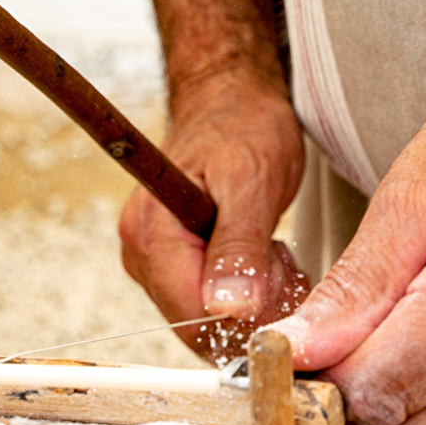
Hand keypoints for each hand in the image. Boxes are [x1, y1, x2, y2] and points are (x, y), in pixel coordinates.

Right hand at [119, 73, 310, 360]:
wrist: (231, 100)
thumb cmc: (243, 127)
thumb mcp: (252, 182)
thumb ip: (239, 247)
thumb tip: (229, 309)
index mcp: (151, 233)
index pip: (190, 316)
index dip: (242, 323)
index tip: (284, 293)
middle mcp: (140, 252)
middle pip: (196, 324)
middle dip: (250, 312)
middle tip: (285, 265)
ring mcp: (151, 260)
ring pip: (206, 318)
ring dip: (253, 302)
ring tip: (275, 253)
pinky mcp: (169, 263)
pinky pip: (207, 303)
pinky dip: (245, 294)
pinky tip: (263, 259)